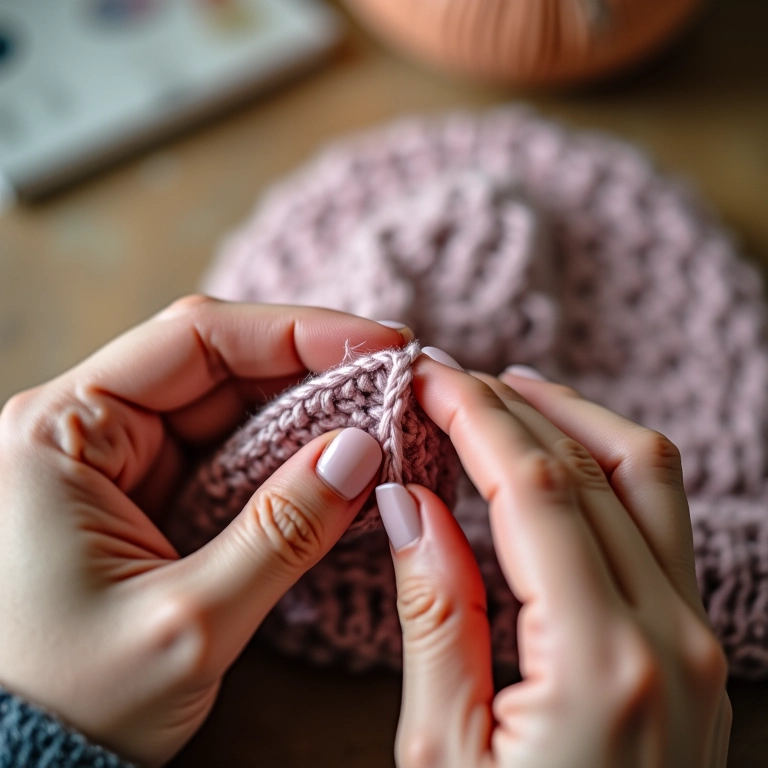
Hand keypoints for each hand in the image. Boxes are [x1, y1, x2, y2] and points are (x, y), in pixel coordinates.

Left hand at [0, 296, 405, 766]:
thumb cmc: (68, 702)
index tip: (381, 343)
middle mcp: (91, 429)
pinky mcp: (156, 495)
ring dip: (310, 418)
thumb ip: (281, 531)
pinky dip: (292, 461)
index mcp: (64, 432)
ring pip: (235, 409)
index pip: (195, 340)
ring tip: (382, 424)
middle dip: (315, 373)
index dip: (298, 331)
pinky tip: (342, 466)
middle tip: (396, 385)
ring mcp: (126, 462)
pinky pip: (235, 457)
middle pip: (222, 365)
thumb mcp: (187, 622)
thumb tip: (361, 454)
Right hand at [376, 356, 730, 767]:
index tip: (428, 377)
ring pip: (648, 476)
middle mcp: (673, 634)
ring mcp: (700, 639)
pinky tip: (553, 464)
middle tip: (451, 380)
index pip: (537, 486)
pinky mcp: (697, 647)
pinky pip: (658, 521)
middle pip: (595, 464)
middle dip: (516, 404)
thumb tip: (405, 500)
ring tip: (507, 394)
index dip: (475, 416)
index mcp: (602, 661)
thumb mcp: (441, 750)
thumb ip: (434, 609)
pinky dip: (603, 469)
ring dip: (573, 420)